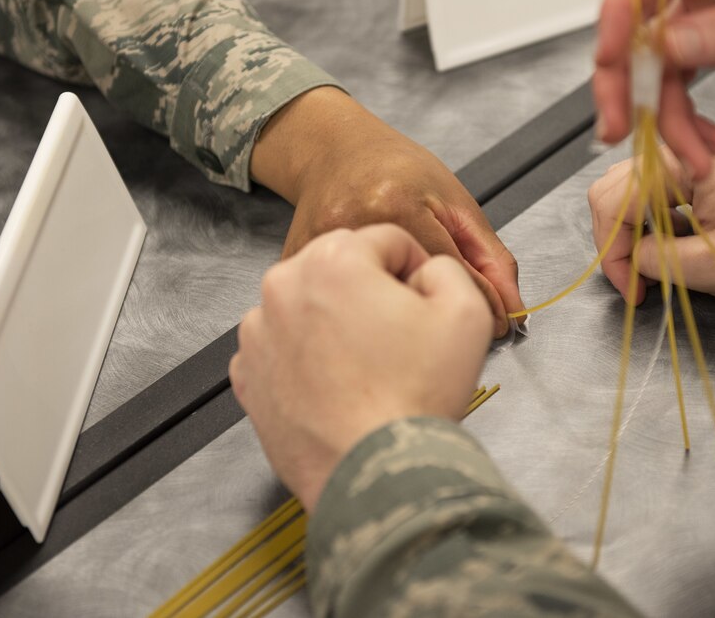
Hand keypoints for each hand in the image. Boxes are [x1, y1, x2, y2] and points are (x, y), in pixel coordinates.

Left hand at [230, 224, 493, 510]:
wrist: (375, 472)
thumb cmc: (416, 395)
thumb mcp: (466, 311)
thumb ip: (446, 268)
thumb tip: (423, 271)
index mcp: (333, 259)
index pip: (387, 241)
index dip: (416, 270)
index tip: (425, 305)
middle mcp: (283, 286)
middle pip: (342, 269)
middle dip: (371, 292)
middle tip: (399, 338)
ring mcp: (257, 334)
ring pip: (309, 306)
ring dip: (336, 322)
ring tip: (369, 366)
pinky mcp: (247, 376)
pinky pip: (284, 347)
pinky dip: (308, 358)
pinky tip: (339, 384)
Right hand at [250, 86, 522, 336]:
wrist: (333, 150)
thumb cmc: (396, 169)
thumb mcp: (455, 201)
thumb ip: (488, 257)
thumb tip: (512, 307)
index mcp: (397, 203)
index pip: (451, 274)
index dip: (483, 305)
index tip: (500, 324)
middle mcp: (354, 224)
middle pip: (408, 296)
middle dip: (432, 315)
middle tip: (446, 319)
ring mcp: (316, 245)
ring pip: (369, 307)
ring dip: (392, 320)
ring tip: (403, 309)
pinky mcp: (294, 262)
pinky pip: (332, 305)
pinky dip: (354, 315)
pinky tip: (365, 306)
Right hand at [587, 140, 714, 304]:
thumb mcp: (714, 267)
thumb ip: (657, 261)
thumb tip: (632, 260)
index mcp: (683, 163)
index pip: (613, 201)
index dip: (612, 252)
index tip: (632, 289)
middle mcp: (686, 148)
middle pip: (616, 186)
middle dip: (617, 237)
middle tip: (636, 280)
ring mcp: (698, 155)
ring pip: (636, 185)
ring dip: (635, 227)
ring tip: (654, 265)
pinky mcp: (712, 168)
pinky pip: (663, 186)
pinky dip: (657, 218)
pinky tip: (674, 246)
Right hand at [593, 0, 714, 176]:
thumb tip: (667, 48)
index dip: (619, 9)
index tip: (610, 61)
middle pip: (640, 6)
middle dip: (628, 74)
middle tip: (622, 124)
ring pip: (655, 44)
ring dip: (660, 102)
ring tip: (685, 148)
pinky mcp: (713, 9)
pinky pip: (679, 59)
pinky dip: (682, 101)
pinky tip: (697, 134)